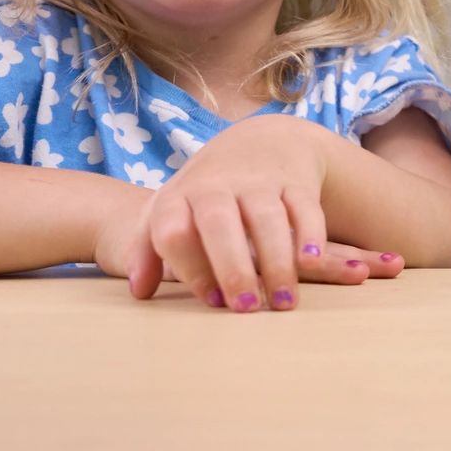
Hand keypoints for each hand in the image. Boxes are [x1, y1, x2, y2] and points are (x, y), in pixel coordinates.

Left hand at [95, 116, 402, 310]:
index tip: (212, 301)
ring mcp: (258, 181)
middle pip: (219, 223)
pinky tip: (312, 263)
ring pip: (267, 218)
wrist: (258, 141)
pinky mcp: (295, 181)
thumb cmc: (206, 191)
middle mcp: (217, 185)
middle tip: (246, 309)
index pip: (173, 231)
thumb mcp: (169, 210)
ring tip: (284, 303)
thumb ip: (146, 249)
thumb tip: (139, 291)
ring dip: (277, 262)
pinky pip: (305, 207)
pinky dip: (311, 235)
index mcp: (179, 196)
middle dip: (233, 267)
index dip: (189, 268)